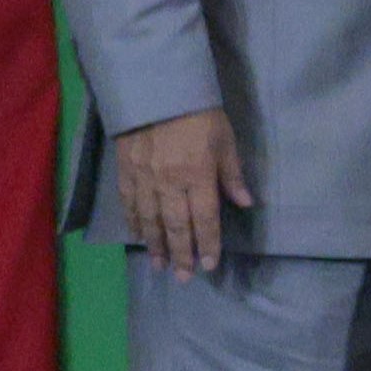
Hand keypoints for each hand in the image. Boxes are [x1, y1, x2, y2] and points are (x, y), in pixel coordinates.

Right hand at [107, 108, 243, 273]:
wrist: (157, 91)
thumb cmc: (200, 115)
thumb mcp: (226, 140)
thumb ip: (232, 174)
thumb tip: (246, 204)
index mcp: (198, 174)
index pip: (205, 218)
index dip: (209, 244)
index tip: (210, 266)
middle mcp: (169, 182)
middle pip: (176, 226)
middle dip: (181, 254)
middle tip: (183, 278)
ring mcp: (143, 178)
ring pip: (150, 220)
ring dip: (155, 246)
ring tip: (160, 266)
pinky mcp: (125, 172)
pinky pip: (129, 205)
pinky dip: (135, 224)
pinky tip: (139, 237)